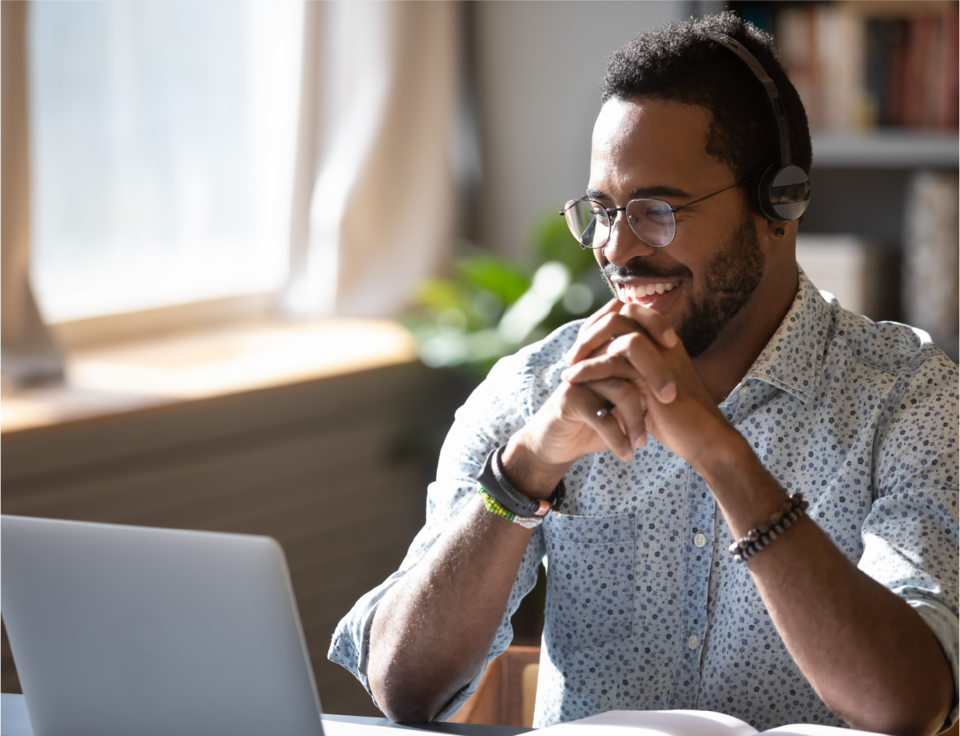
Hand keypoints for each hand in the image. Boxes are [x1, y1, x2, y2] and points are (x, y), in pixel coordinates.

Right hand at [503, 300, 679, 494]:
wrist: (558, 443)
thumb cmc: (598, 419)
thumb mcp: (623, 400)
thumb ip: (643, 381)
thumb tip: (683, 374)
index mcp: (606, 350)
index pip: (630, 320)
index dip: (655, 323)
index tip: (674, 344)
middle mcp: (592, 358)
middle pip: (629, 349)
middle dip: (656, 374)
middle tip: (669, 399)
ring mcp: (580, 377)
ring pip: (621, 389)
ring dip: (636, 420)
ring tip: (643, 443)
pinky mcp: (569, 400)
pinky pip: (602, 416)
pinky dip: (618, 438)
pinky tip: (626, 454)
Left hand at [561, 301, 731, 469]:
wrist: (702, 439)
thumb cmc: (676, 418)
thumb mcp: (650, 388)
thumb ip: (632, 370)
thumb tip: (603, 361)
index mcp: (665, 341)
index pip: (629, 313)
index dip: (602, 323)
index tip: (583, 345)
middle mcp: (663, 341)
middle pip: (621, 314)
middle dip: (591, 331)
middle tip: (572, 355)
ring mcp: (661, 354)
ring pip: (617, 331)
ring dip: (587, 346)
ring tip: (568, 367)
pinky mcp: (654, 374)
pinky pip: (614, 360)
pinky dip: (589, 368)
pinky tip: (572, 380)